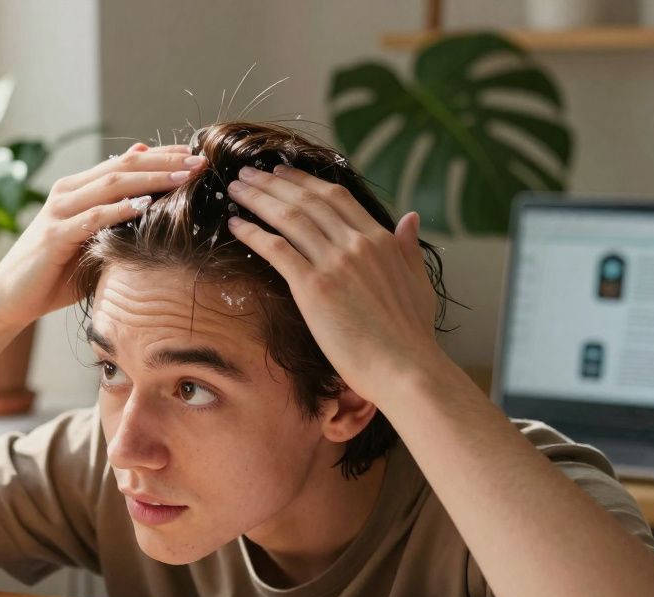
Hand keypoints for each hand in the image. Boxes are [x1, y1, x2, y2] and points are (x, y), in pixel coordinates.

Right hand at [0, 142, 205, 327]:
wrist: (9, 298)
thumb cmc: (54, 274)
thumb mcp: (91, 242)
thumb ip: (114, 218)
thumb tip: (147, 196)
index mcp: (78, 189)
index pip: (126, 162)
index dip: (162, 156)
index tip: (196, 155)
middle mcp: (68, 192)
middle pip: (123, 166)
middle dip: (165, 162)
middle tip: (200, 160)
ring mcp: (60, 211)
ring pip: (112, 184)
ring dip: (151, 179)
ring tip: (184, 177)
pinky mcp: (55, 235)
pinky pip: (94, 217)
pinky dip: (121, 209)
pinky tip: (146, 205)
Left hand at [225, 165, 441, 403]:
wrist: (404, 367)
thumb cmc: (411, 335)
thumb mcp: (418, 282)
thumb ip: (409, 247)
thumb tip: (410, 217)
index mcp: (381, 240)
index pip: (336, 197)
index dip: (305, 181)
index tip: (283, 172)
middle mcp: (357, 243)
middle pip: (308, 201)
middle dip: (274, 182)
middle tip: (249, 171)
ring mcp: (335, 263)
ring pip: (289, 218)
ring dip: (258, 199)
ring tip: (236, 188)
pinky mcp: (314, 287)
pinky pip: (276, 250)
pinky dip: (252, 233)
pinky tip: (235, 225)